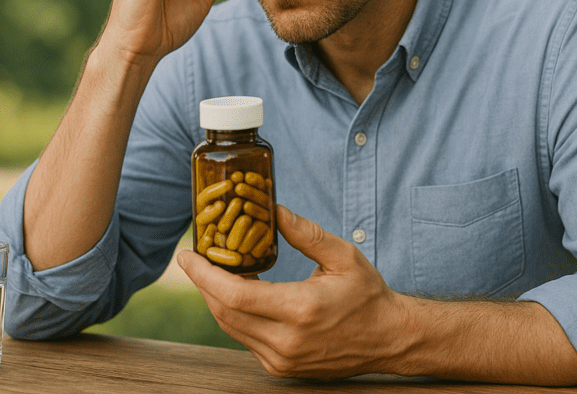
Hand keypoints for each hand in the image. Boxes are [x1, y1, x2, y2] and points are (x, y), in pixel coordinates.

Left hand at [177, 206, 409, 377]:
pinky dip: (234, 315)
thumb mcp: (343, 257)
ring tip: (213, 271)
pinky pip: (245, 339)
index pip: (235, 295)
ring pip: (231, 327)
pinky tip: (237, 294)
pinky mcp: (282, 367)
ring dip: (216, 299)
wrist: (389, 340)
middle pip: (224, 312)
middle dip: (203, 284)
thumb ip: (306, 234)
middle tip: (194, 259)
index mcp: (300, 309)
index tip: (187, 256)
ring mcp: (282, 359)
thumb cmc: (369, 295)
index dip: (204, 275)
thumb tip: (274, 210)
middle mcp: (287, 340)